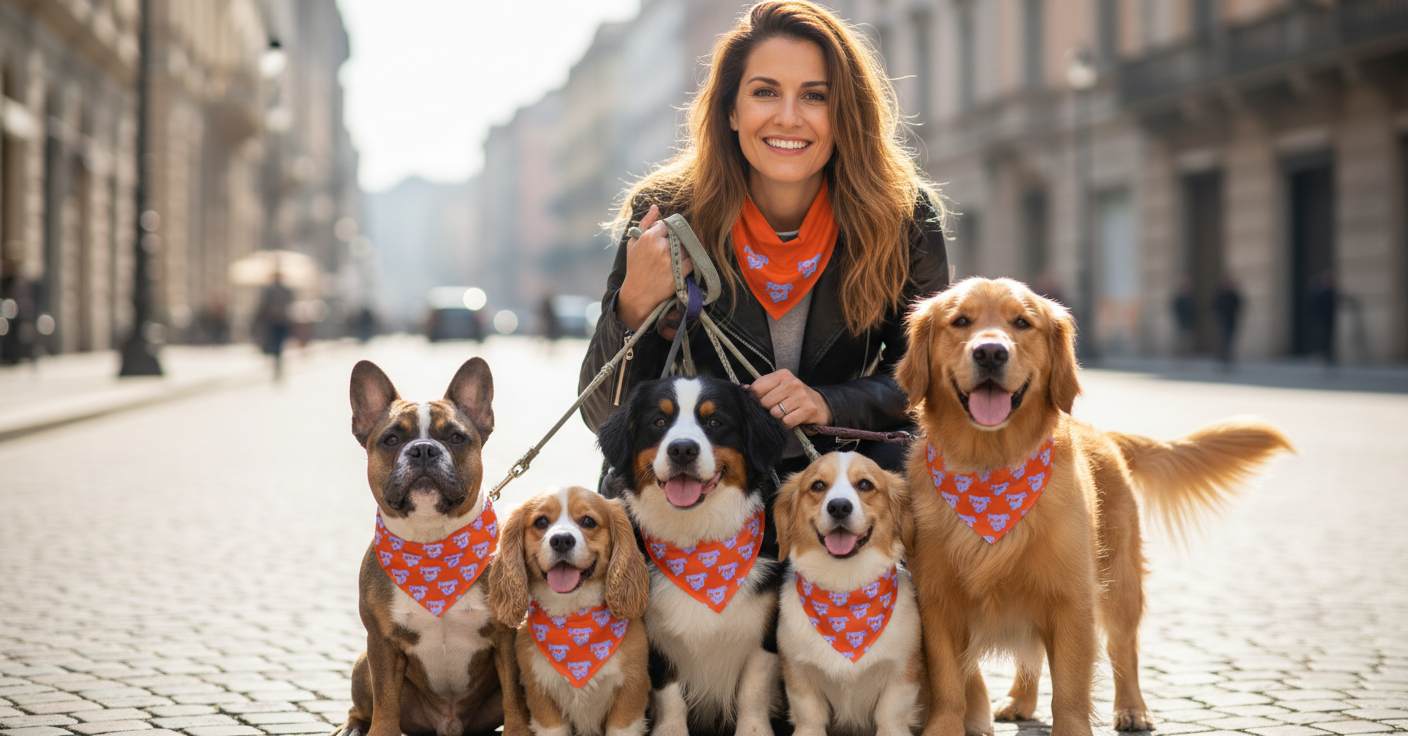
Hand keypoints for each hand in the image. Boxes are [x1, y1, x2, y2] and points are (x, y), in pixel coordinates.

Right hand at [616, 204, 693, 330]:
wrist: (639, 293)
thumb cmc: (635, 266)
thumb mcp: (634, 243)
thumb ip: (645, 222)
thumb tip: (655, 206)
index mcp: (649, 237)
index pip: (666, 225)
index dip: (666, 232)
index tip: (662, 240)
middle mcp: (661, 246)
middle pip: (678, 235)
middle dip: (675, 241)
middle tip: (669, 250)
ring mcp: (672, 260)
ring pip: (686, 246)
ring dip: (683, 250)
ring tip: (674, 258)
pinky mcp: (680, 272)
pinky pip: (692, 260)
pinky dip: (689, 260)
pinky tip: (681, 264)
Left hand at [745, 370, 831, 428]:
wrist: (820, 405)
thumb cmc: (794, 397)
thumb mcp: (779, 388)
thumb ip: (761, 388)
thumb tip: (742, 389)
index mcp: (782, 375)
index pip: (757, 388)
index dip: (754, 399)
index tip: (758, 403)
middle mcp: (792, 383)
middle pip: (765, 402)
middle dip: (767, 410)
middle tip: (775, 410)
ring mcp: (801, 396)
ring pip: (775, 413)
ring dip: (777, 418)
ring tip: (784, 414)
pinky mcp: (808, 409)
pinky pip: (786, 422)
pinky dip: (786, 424)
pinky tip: (791, 420)